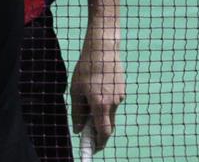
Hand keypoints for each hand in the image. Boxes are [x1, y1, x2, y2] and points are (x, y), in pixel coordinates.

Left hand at [70, 31, 124, 152]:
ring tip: (87, 101)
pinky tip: (95, 89)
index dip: (98, 144)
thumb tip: (78, 129)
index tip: (92, 150)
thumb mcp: (76, 90)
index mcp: (100, 104)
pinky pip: (112, 102)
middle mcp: (113, 103)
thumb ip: (77, 111)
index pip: (103, 132)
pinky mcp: (122, 90)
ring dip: (100, 115)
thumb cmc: (86, 68)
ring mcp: (120, 96)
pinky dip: (104, 104)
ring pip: (110, 113)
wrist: (103, 49)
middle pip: (108, 126)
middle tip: (87, 133)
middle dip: (99, 132)